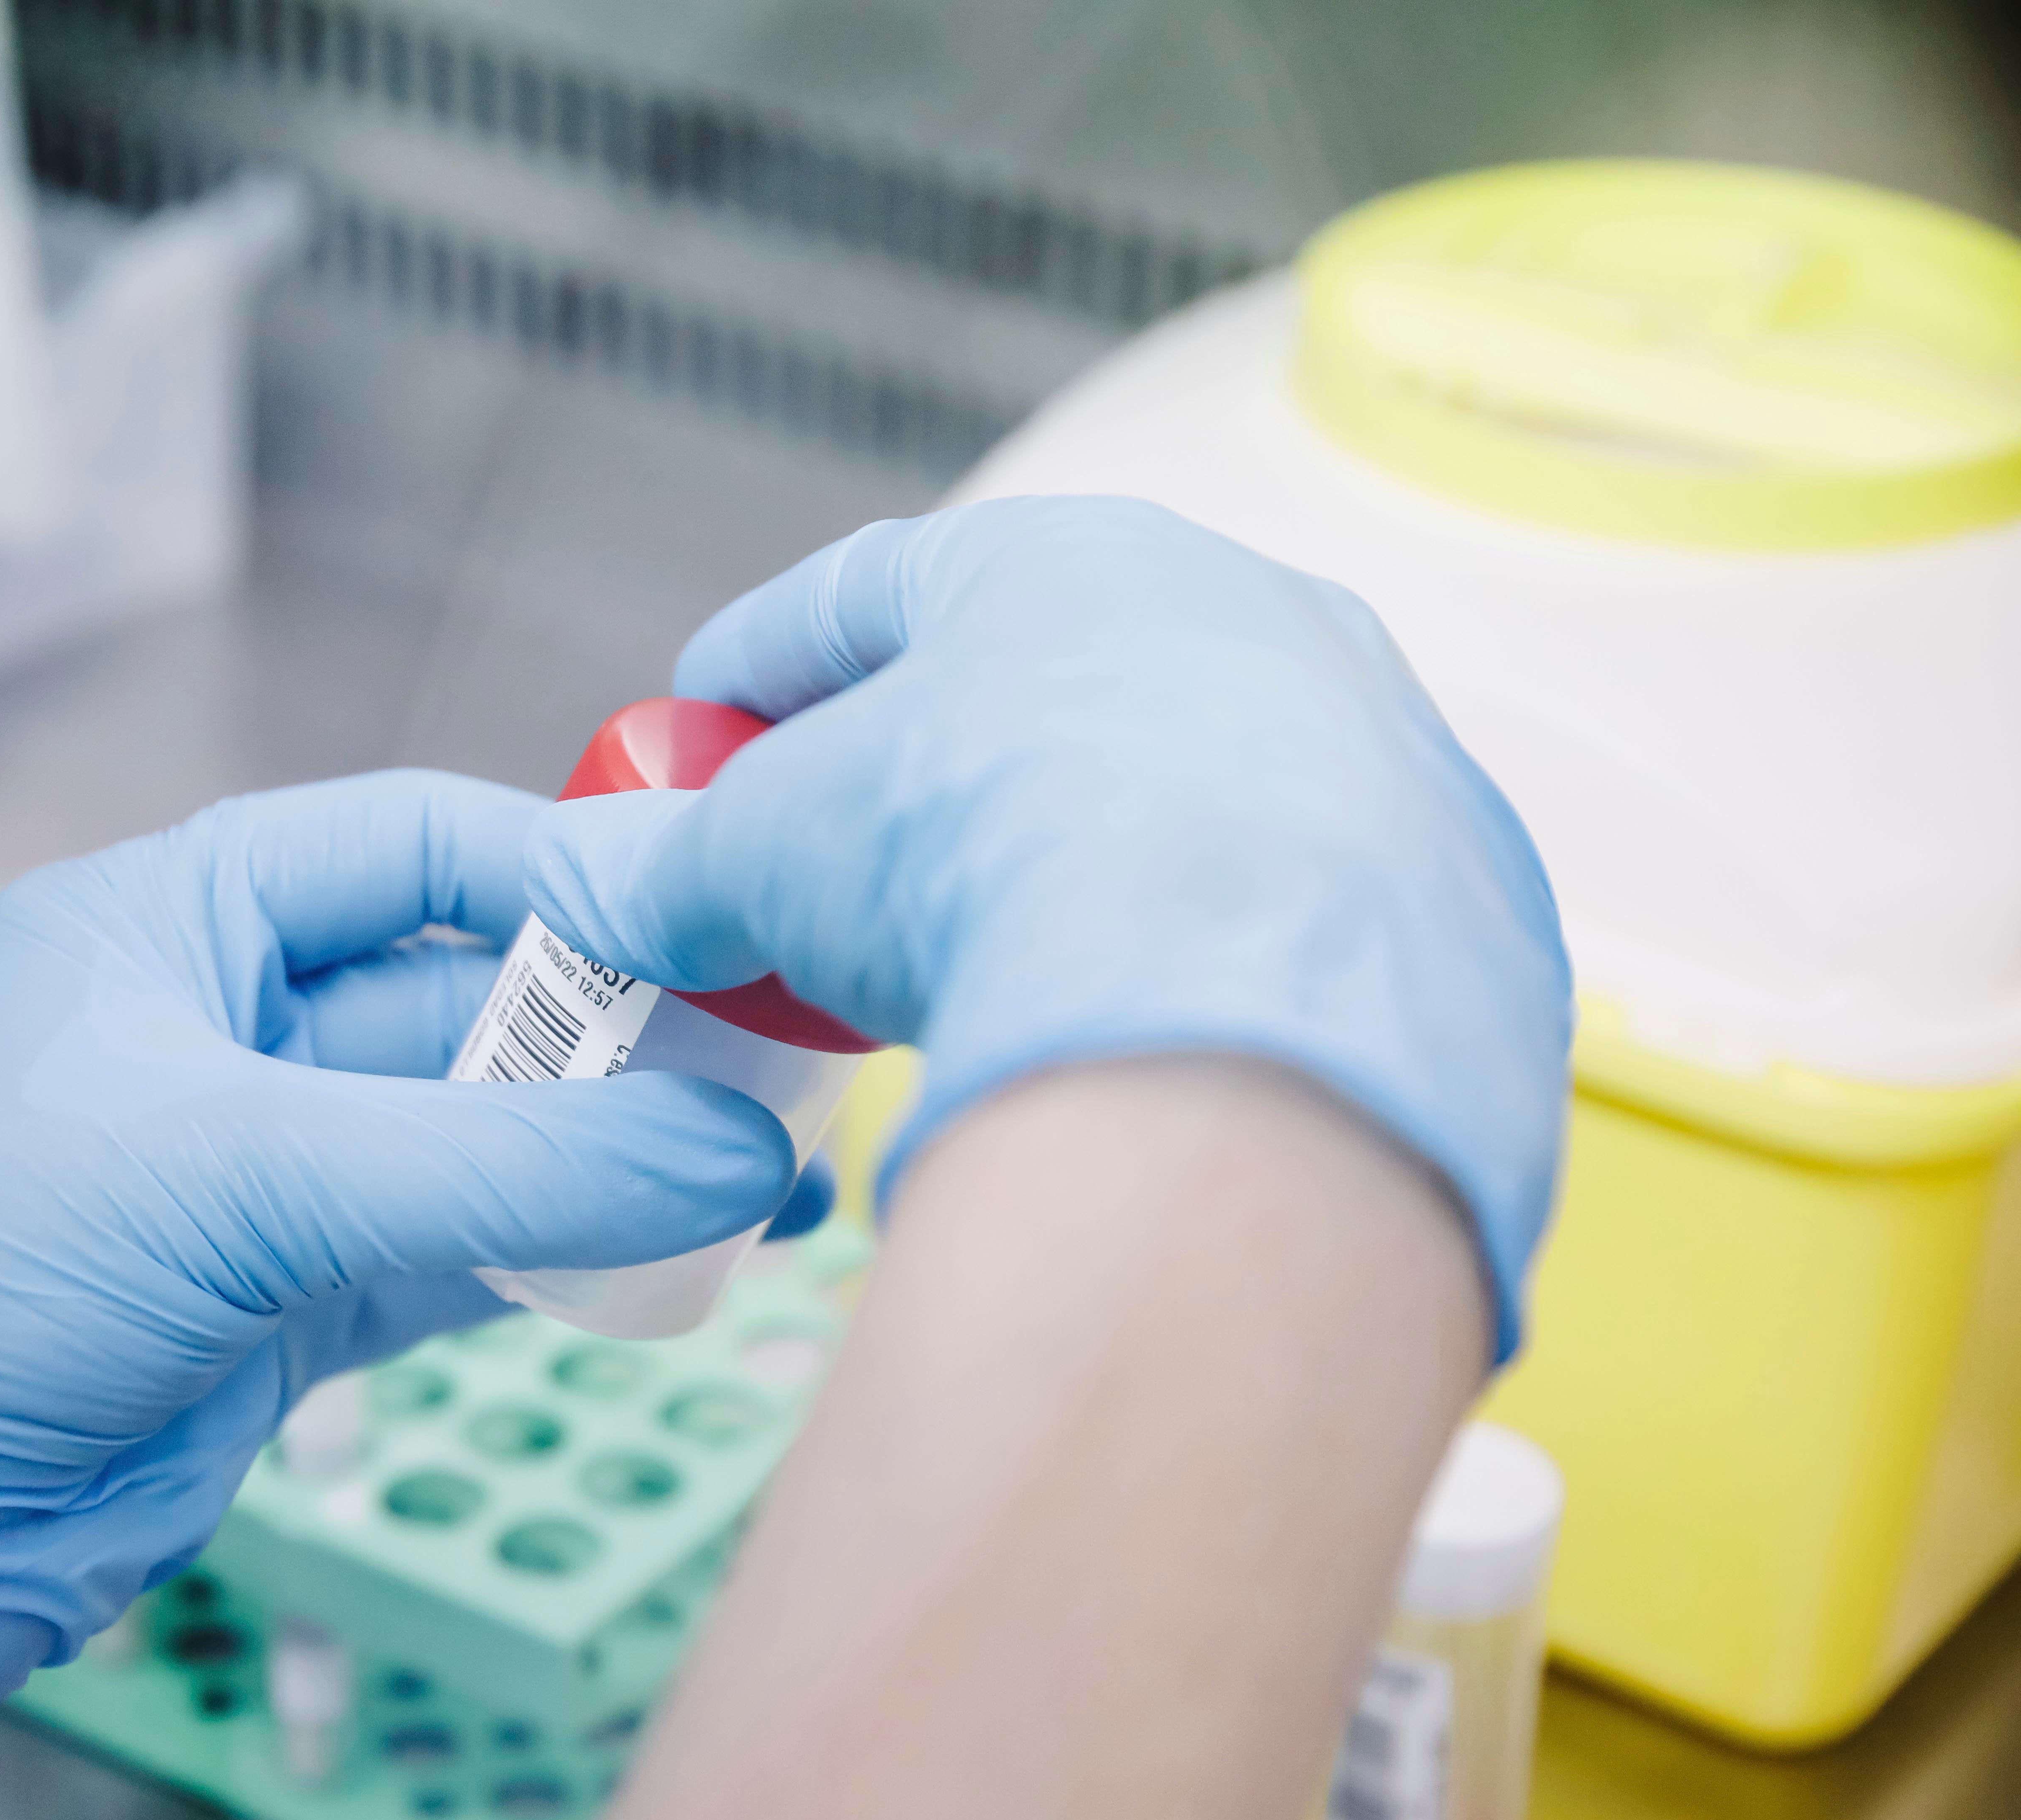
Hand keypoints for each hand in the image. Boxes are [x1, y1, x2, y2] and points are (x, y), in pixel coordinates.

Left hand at [0, 771, 797, 1819]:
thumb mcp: (239, 1176)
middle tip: (777, 1057)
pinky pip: (465, 1247)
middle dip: (614, 1026)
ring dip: (611, 1148)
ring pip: (481, 1132)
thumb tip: (726, 1150)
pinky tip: (683, 1247)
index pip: (404, 843)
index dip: (556, 865)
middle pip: (465, 992)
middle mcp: (227, 1029)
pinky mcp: (290, 1302)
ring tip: (768, 1163)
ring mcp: (264, 1173)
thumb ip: (495, 1164)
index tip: (705, 912)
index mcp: (173, 924)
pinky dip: (568, 1249)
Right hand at [527, 496, 1570, 1352]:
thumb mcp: (771, 854)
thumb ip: (671, 862)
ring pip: (1186, 792)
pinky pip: (1299, 911)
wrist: (1247, 1018)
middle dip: (932, 766)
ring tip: (1002, 960)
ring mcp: (1370, 749)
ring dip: (1085, 857)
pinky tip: (1157, 1031)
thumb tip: (591, 887)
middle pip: (1040, 685)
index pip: (872, 588)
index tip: (702, 722)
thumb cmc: (985, 860)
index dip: (763, 660)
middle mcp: (1241, 616)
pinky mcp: (1456, 894)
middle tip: (848, 863)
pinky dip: (1213, 955)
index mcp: (1062, 559)